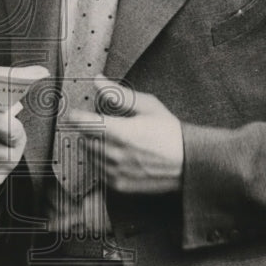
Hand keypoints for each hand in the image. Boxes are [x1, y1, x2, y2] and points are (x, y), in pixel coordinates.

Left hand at [74, 76, 183, 193]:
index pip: (81, 123)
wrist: (189, 162)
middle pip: (84, 138)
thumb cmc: (170, 132)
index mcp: (119, 131)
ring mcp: (116, 171)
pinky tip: (115, 155)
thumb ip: (119, 94)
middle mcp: (114, 153)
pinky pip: (99, 172)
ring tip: (112, 139)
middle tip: (102, 124)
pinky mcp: (119, 184)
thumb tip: (98, 81)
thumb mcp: (147, 106)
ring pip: (90, 155)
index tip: (75, 113)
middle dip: (89, 129)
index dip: (76, 115)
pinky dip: (101, 162)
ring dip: (94, 146)